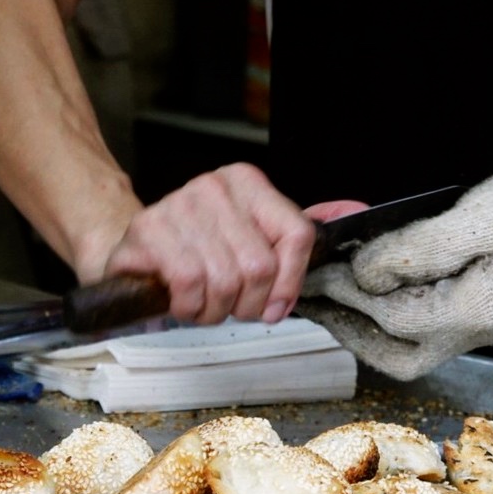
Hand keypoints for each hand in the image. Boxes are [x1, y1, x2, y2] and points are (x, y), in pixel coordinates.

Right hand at [102, 163, 317, 323]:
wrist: (135, 255)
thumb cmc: (199, 254)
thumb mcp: (252, 241)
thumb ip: (296, 235)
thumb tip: (357, 211)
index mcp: (247, 183)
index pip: (297, 234)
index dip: (291, 283)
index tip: (276, 306)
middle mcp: (214, 186)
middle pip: (261, 266)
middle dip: (247, 304)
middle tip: (230, 307)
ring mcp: (179, 204)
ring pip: (226, 279)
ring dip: (215, 310)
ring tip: (203, 305)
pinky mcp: (148, 230)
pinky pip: (190, 284)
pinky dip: (190, 307)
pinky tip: (183, 301)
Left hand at [298, 141, 492, 379]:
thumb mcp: (478, 217)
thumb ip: (418, 251)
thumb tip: (365, 273)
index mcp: (481, 312)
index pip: (392, 316)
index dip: (346, 294)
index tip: (317, 271)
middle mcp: (482, 331)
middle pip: (396, 354)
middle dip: (347, 329)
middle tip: (311, 302)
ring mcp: (486, 327)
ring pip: (411, 347)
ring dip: (366, 326)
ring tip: (331, 299)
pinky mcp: (486, 311)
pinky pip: (429, 326)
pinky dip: (394, 312)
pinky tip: (374, 286)